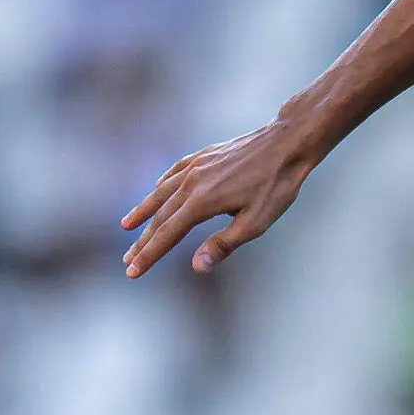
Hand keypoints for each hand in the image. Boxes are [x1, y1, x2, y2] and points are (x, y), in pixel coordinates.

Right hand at [121, 120, 318, 277]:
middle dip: (142, 242)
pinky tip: (155, 189)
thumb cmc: (276, 186)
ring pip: (161, 193)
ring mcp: (195, 166)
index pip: (167, 235)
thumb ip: (224, 244)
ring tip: (127, 226)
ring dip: (143, 212)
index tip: (132, 272)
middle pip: (159, 218)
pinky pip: (174, 173)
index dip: (149, 255)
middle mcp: (191, 183)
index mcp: (202, 202)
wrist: (286, 143)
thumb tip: (197, 267)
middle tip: (127, 261)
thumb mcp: (256, 222)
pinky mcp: (203, 156)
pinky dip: (161, 185)